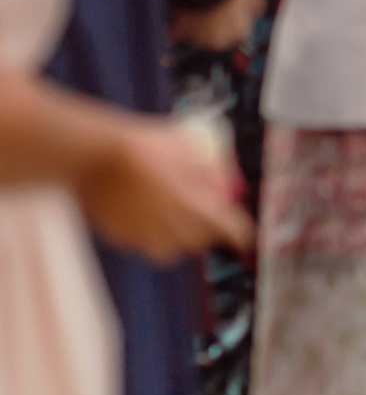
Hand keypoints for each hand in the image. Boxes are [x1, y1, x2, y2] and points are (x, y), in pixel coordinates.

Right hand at [77, 120, 249, 261]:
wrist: (95, 155)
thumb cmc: (148, 148)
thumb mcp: (193, 150)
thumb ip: (213, 171)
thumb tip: (225, 184)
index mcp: (201, 212)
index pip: (234, 232)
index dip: (241, 232)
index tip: (242, 232)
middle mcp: (176, 233)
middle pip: (202, 241)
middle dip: (204, 228)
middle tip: (198, 206)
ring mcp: (146, 239)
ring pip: (171, 247)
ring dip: (175, 233)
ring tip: (167, 208)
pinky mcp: (122, 238)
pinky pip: (142, 241)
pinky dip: (146, 230)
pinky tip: (140, 207)